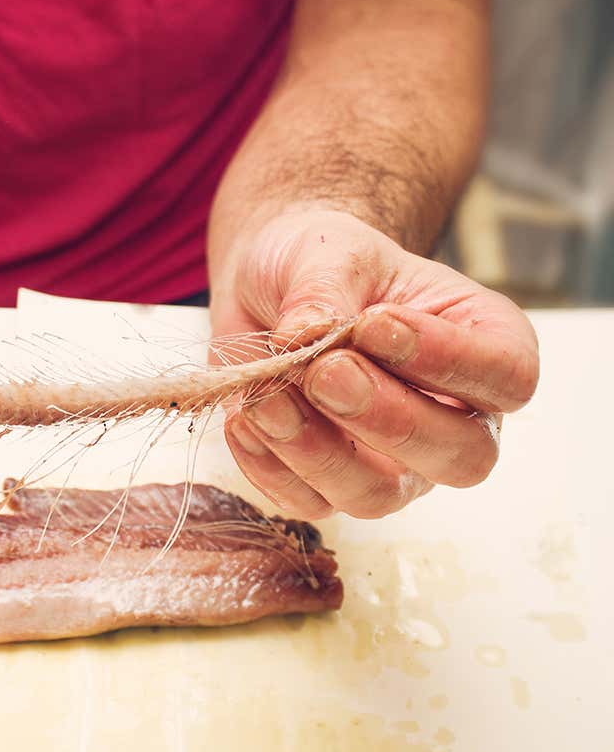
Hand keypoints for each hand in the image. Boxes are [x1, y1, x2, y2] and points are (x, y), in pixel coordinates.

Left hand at [211, 210, 538, 518]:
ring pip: (378, 495)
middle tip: (325, 372)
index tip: (375, 325)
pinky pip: (307, 501)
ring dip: (318, 451)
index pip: (508, 378)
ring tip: (268, 397)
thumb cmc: (322, 263)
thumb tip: (304, 336)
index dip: (449, 361)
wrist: (266, 285)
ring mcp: (394, 462)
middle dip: (389, 420)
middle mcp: (452, 417)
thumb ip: (324, 289)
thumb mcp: (327, 251)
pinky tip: (244, 418)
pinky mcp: (327, 484)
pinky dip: (269, 465)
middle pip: (460, 457)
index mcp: (484, 344)